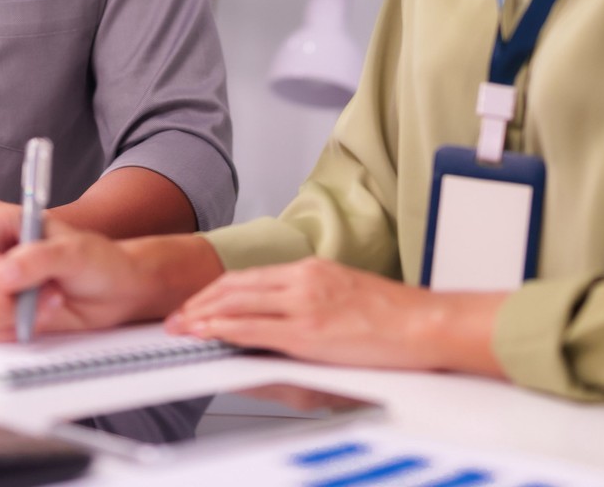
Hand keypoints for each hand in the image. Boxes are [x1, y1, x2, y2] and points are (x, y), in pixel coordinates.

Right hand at [0, 206, 173, 340]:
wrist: (115, 291)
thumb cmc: (99, 260)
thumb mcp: (74, 252)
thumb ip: (37, 259)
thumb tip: (0, 275)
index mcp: (2, 223)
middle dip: (0, 296)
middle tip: (39, 294)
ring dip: (13, 313)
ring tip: (50, 299)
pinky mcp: (1, 311)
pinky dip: (16, 327)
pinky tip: (43, 314)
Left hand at [166, 258, 506, 374]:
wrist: (426, 324)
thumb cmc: (395, 317)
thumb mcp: (345, 295)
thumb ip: (312, 302)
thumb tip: (284, 320)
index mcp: (312, 269)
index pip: (251, 276)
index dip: (218, 289)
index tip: (198, 301)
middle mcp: (303, 279)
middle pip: (236, 285)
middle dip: (200, 300)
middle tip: (177, 314)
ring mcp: (304, 304)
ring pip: (238, 303)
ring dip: (202, 315)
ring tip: (181, 326)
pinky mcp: (308, 332)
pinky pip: (254, 329)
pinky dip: (224, 329)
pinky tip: (207, 334)